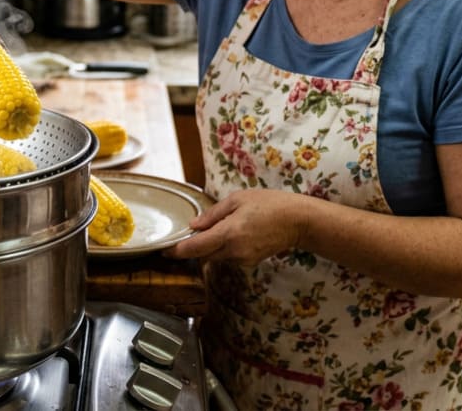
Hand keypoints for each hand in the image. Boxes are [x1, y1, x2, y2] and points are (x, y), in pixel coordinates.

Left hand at [168, 189, 306, 264]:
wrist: (298, 221)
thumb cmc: (270, 204)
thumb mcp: (238, 199)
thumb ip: (213, 214)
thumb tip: (193, 226)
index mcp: (228, 234)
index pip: (194, 248)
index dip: (176, 251)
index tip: (164, 250)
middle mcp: (234, 251)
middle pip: (203, 255)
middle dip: (194, 247)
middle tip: (189, 234)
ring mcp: (243, 259)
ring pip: (216, 257)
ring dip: (210, 247)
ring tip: (220, 227)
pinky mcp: (250, 262)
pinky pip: (229, 257)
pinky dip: (224, 248)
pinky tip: (234, 234)